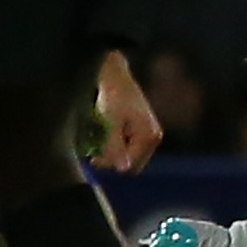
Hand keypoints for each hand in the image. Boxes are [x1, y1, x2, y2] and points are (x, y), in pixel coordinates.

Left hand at [89, 51, 162, 173]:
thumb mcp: (111, 123)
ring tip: (101, 140)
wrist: (116, 78)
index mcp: (149, 136)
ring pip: (130, 159)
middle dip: (113, 162)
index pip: (130, 166)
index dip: (110, 165)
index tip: (92, 157)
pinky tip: (108, 136)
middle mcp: (154, 138)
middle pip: (132, 165)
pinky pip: (130, 150)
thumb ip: (116, 147)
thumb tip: (122, 169)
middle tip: (94, 152)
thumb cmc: (113, 97)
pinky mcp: (143, 133)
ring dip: (114, 155)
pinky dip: (117, 148)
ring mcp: (150, 136)